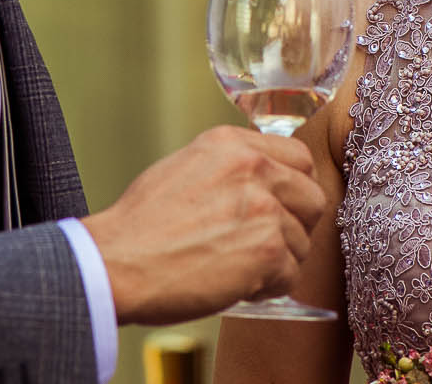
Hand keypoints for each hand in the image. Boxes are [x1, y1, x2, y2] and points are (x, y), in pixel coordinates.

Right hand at [81, 125, 327, 323]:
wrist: (118, 262)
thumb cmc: (141, 225)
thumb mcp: (185, 168)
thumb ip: (230, 167)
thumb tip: (265, 181)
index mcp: (232, 144)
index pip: (299, 156)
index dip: (295, 187)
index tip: (282, 207)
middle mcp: (253, 168)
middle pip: (313, 198)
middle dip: (295, 225)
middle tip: (265, 243)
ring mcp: (264, 208)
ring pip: (302, 242)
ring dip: (277, 261)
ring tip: (236, 266)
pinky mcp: (267, 250)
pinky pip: (291, 276)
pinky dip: (267, 288)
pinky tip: (234, 284)